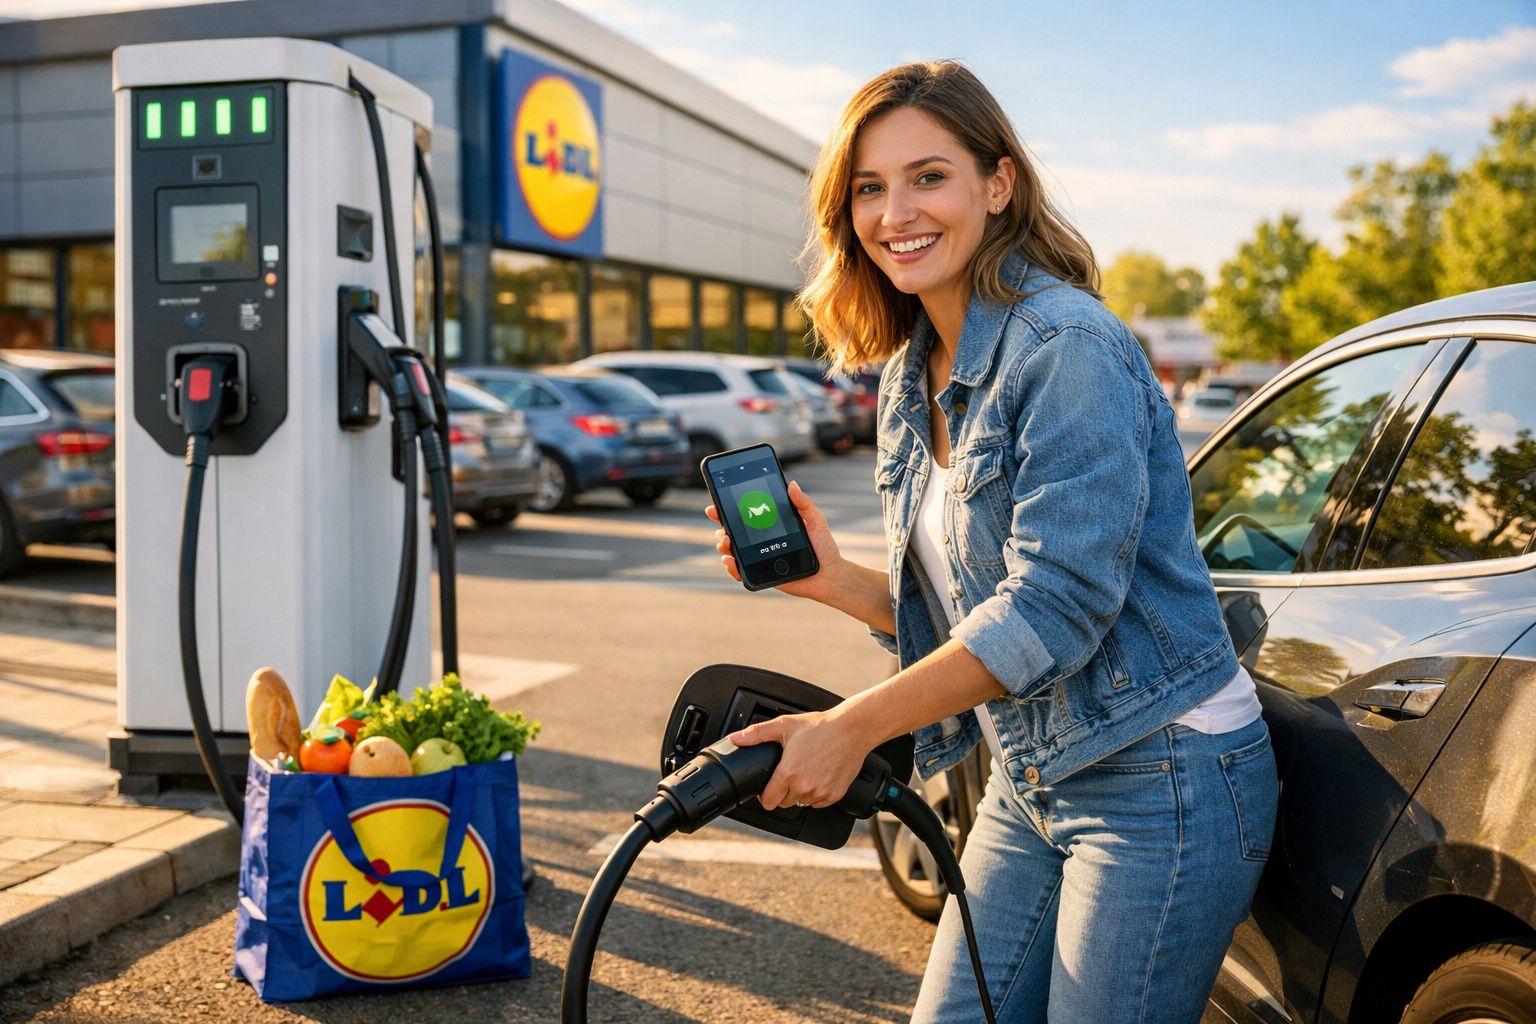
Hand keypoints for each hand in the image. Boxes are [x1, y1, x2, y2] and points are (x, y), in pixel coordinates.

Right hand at [705, 481, 845, 601]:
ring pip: (734, 550)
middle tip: (719, 521)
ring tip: (725, 541)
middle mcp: (763, 540)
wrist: (829, 575)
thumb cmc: (824, 547)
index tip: (717, 502)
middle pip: (735, 531)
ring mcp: (761, 557)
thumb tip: (791, 484)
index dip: (730, 508)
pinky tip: (730, 560)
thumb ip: (803, 503)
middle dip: (721, 525)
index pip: (747, 514)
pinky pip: (742, 572)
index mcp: (772, 525)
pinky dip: (732, 567)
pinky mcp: (762, 574)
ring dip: (724, 544)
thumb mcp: (815, 521)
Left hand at [730, 708, 870, 809]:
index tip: (768, 788)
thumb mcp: (784, 726)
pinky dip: (817, 794)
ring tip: (806, 771)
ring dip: (801, 792)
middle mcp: (805, 786)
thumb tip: (735, 739)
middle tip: (790, 772)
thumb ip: (756, 734)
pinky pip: (819, 803)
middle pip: (784, 802)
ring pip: (802, 802)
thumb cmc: (820, 726)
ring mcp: (821, 793)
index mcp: (789, 772)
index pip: (769, 801)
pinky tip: (819, 776)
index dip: (765, 795)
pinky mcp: (835, 795)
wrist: (852, 729)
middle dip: (784, 791)